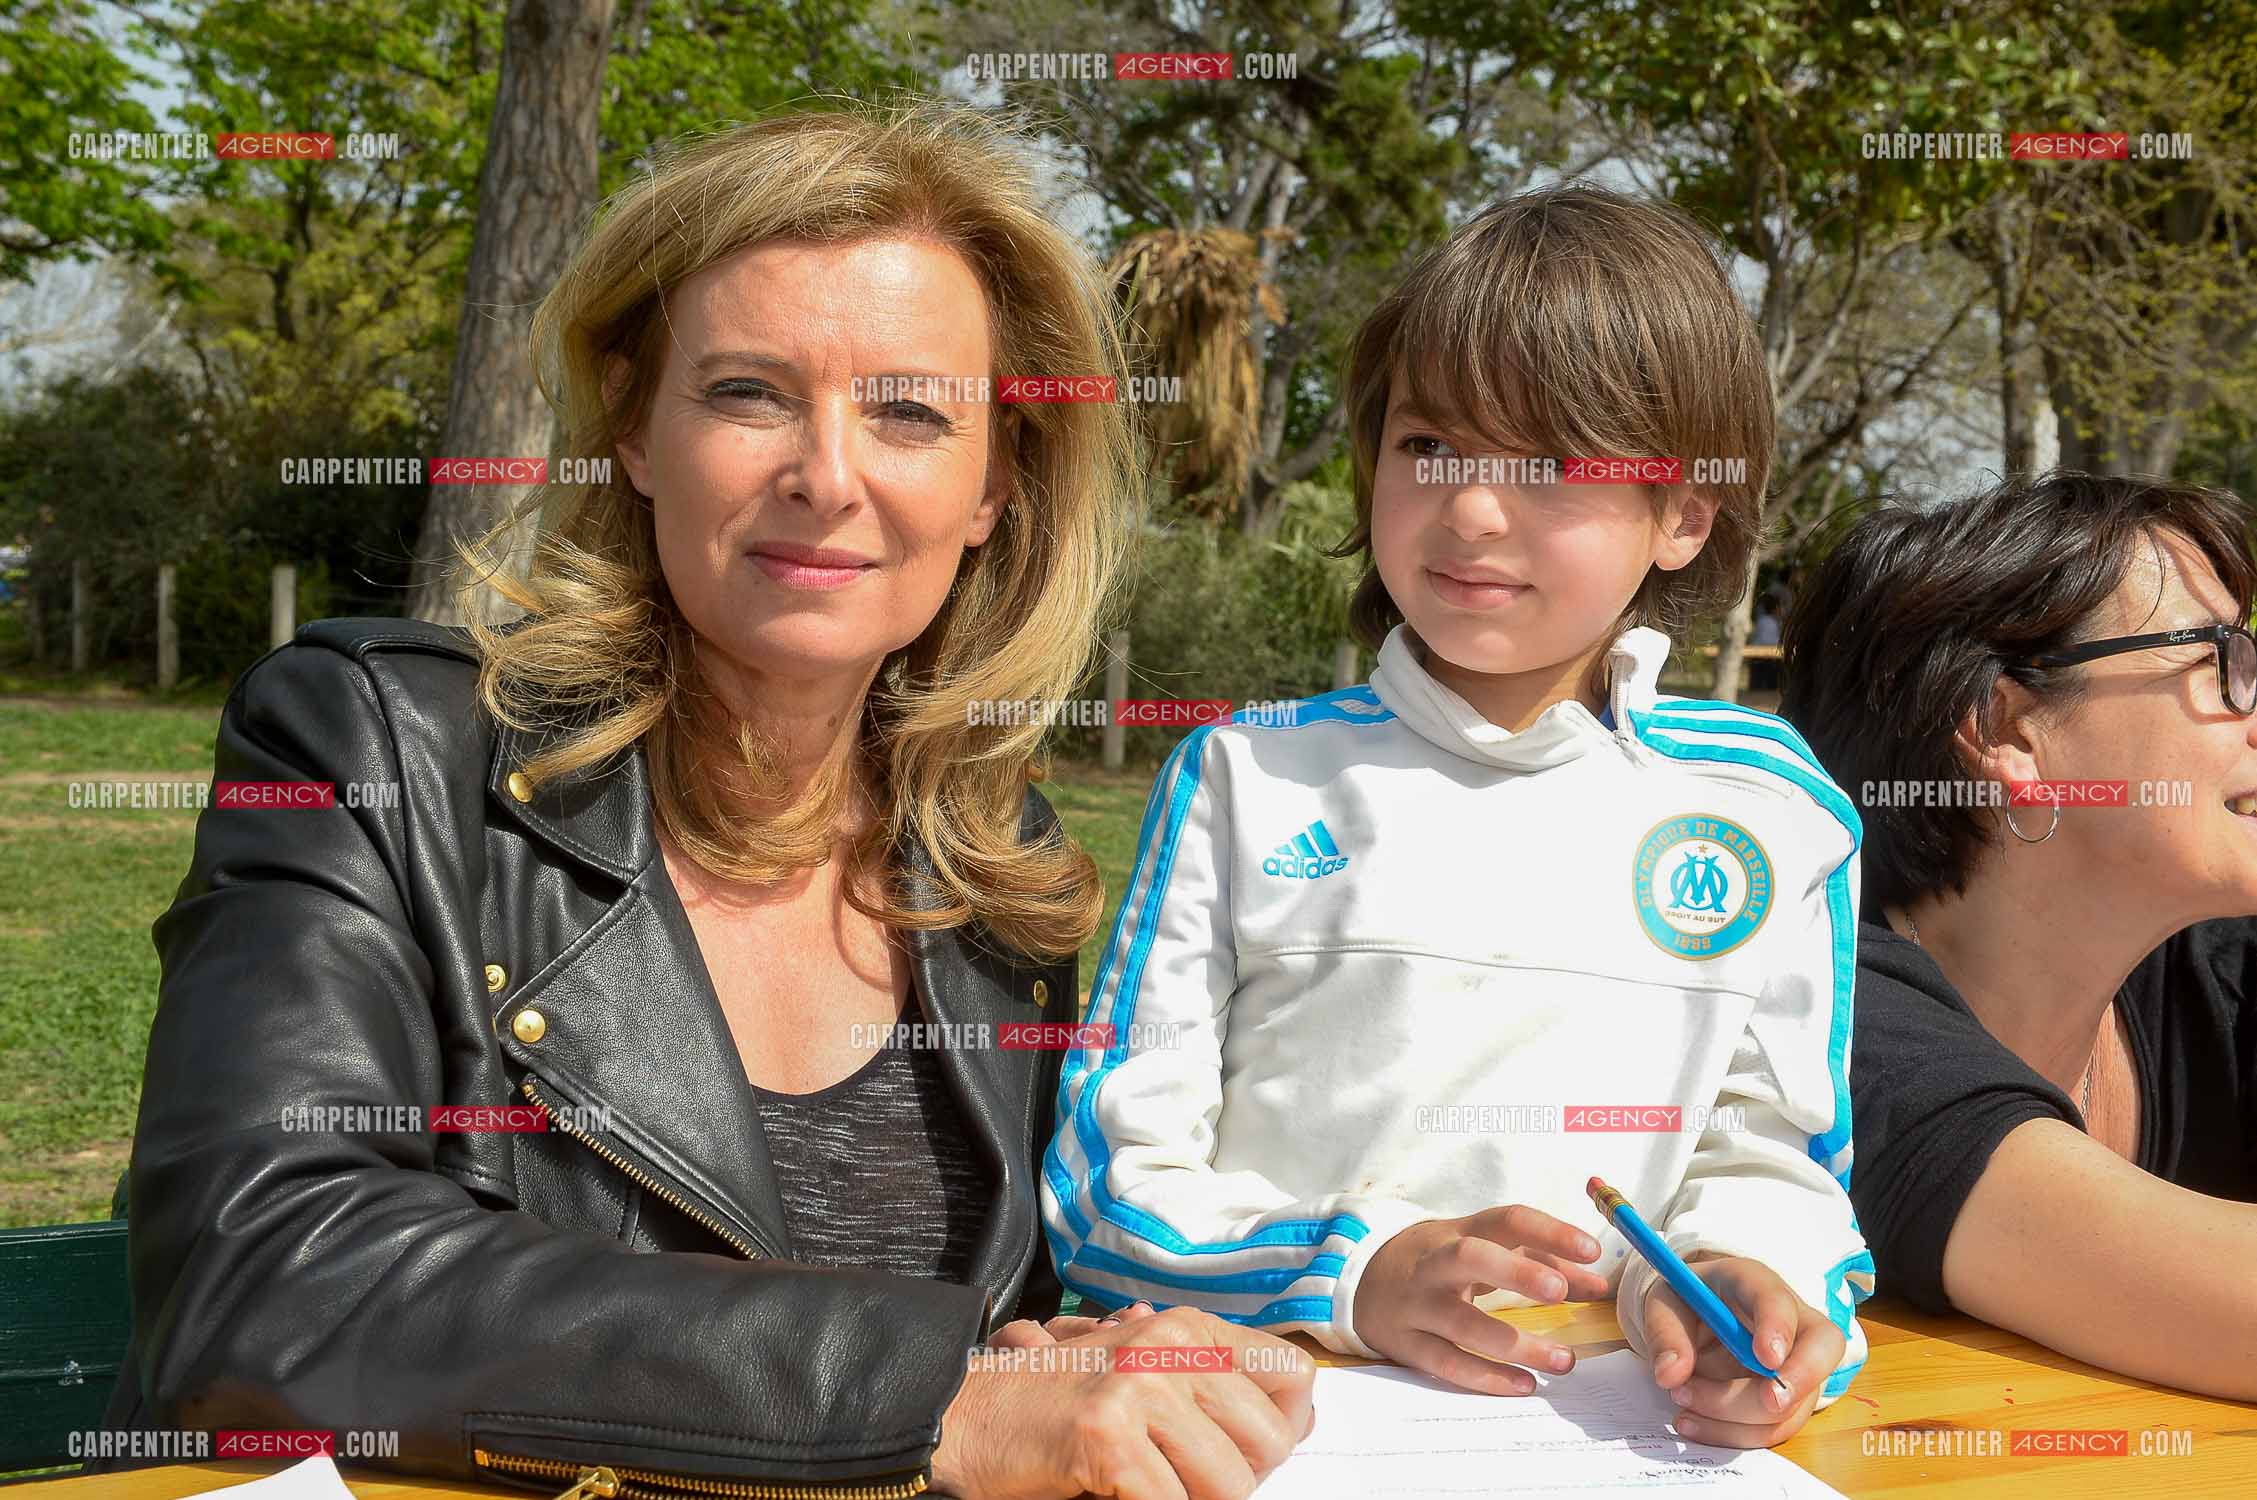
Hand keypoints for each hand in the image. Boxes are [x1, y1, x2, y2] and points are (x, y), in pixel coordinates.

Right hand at [933, 1304, 1315, 1498]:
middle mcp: (1170, 1345)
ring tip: (1146, 1483)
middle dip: (1237, 1480)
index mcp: (1187, 1327)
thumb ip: (1213, 1386)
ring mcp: (1139, 1387)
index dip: (1287, 1428)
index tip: (1251, 1453)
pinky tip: (1116, 1492)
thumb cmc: (1058, 1404)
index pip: (1293, 1375)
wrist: (966, 1412)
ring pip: (1229, 1485)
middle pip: (1270, 1441)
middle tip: (1182, 1479)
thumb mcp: (1146, 1373)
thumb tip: (1297, 1421)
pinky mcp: (1108, 1436)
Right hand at [1352, 1206, 1610, 1394]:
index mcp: (1460, 1232)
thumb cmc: (1438, 1262)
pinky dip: (1487, 1376)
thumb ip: (1540, 1260)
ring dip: (1516, 1342)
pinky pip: (1447, 1363)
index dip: (1549, 1232)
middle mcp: (1436, 1264)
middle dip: (1516, 1272)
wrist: (1361, 1281)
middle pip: (1471, 1258)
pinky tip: (1524, 1384)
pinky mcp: (1406, 1344)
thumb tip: (1598, 1284)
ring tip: (1564, 1360)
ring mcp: (1418, 1305)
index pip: (1506, 1220)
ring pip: (1463, 1322)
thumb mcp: (1481, 1248)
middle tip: (1559, 1292)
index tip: (1591, 1251)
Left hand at [1641, 1254, 1843, 1447]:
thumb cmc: (1687, 1303)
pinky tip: (1692, 1421)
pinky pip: (1773, 1427)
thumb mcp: (1662, 1304)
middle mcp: (1789, 1322)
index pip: (1778, 1299)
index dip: (1778, 1328)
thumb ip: (1664, 1332)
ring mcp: (1795, 1364)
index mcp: (1754, 1284)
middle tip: (1768, 1403)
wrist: (1693, 1319)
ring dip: (1739, 1417)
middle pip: (1822, 1348)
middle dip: (1798, 1381)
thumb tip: (1671, 1374)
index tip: (1766, 1357)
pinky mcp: (1786, 1399)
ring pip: (1794, 1401)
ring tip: (1683, 1399)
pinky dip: (1732, 1434)